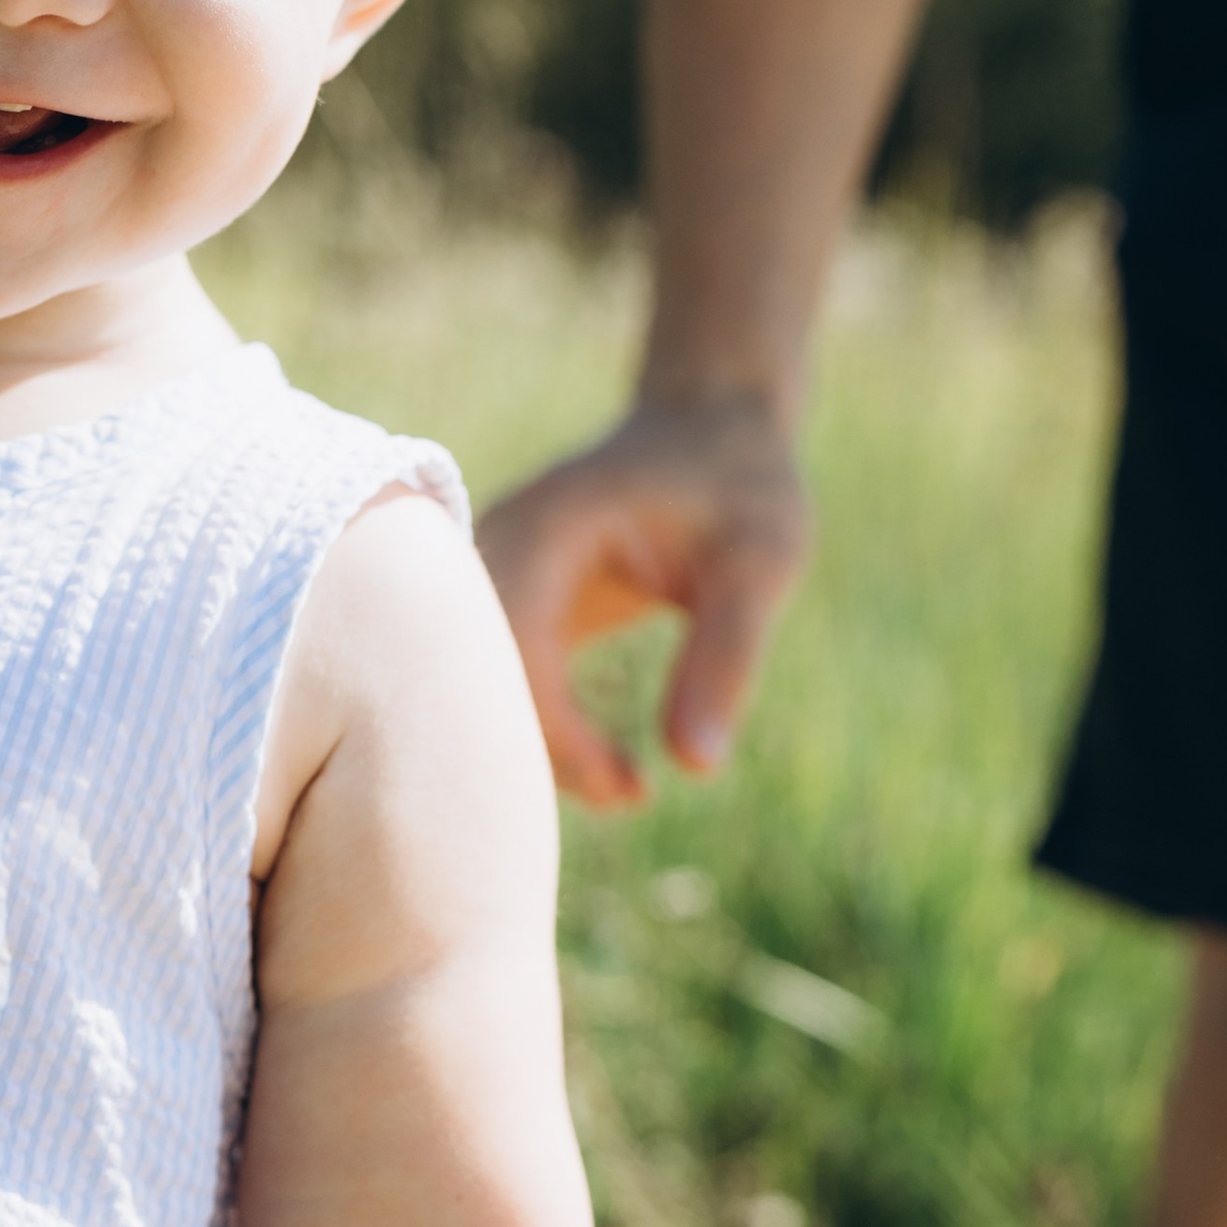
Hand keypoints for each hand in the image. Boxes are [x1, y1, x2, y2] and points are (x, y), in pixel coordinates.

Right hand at [476, 394, 807, 808]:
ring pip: (471, 688)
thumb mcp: (759, 565)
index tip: (631, 787)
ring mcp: (490, 575)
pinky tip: (614, 768)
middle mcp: (493, 549)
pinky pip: (495, 681)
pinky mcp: (506, 602)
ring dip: (536, 752)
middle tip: (630, 798)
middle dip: (534, 758)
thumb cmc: (739, 487)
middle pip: (467, 677)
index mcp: (543, 530)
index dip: (557, 734)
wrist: (709, 428)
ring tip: (630, 789)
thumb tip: (697, 767)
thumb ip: (725, 659)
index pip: (510, 651)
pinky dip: (541, 732)